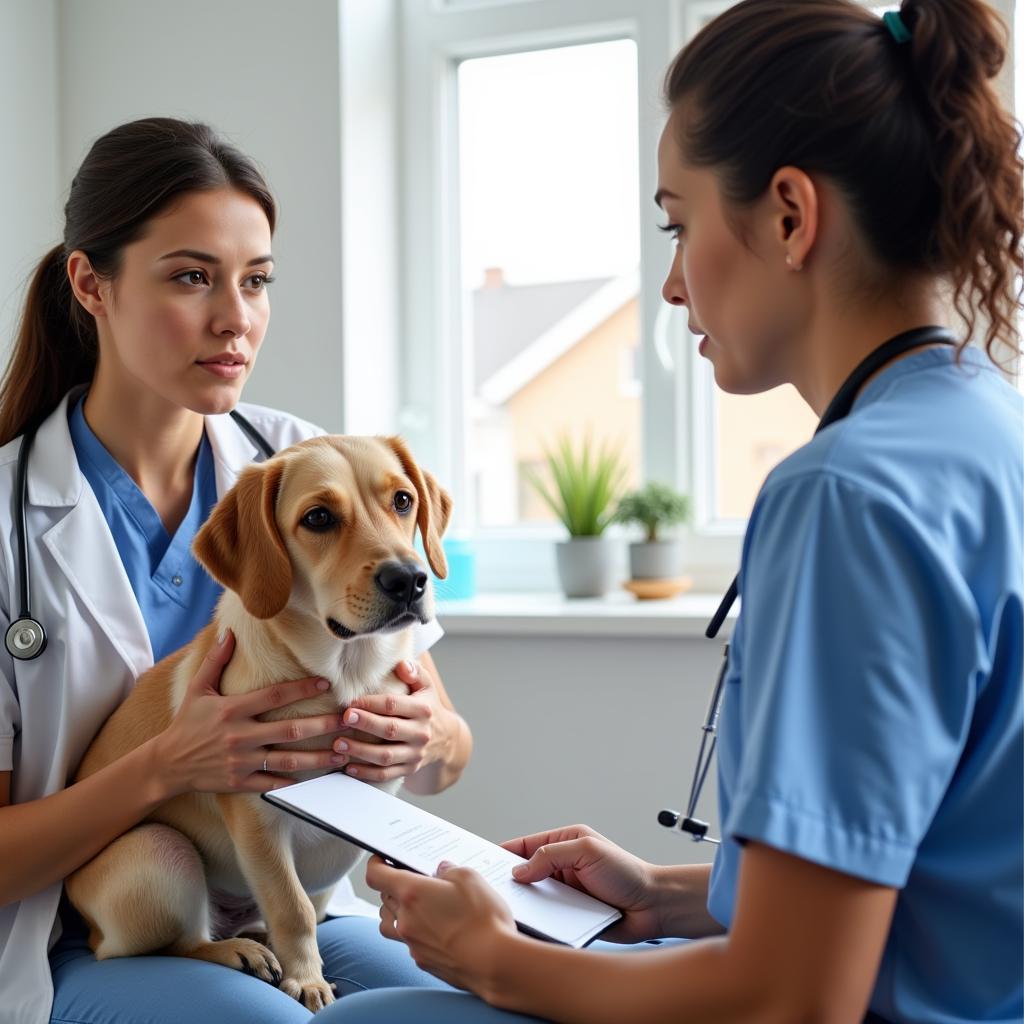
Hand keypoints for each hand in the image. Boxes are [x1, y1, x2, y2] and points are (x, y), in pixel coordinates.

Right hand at [151, 631, 352, 796]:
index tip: (325, 683)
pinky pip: (272, 784)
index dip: (302, 688)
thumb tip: (229, 632)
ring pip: (287, 760)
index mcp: (232, 710)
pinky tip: (318, 779)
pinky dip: (294, 782)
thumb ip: (216, 661)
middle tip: (348, 720)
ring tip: (343, 754)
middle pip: (289, 730)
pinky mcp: (240, 783)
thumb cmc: (187, 723)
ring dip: (318, 758)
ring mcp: (241, 762)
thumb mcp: (197, 689)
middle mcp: (240, 736)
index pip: (274, 696)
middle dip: (322, 725)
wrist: (166, 764)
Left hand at [332, 658, 456, 782]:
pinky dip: (366, 773)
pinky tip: (349, 767)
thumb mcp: (426, 686)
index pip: (394, 705)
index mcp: (423, 709)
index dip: (371, 703)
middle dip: (365, 724)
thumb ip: (415, 671)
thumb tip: (401, 664)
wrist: (446, 739)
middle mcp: (421, 733)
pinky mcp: (409, 769)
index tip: (351, 702)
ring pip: (385, 756)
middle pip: (390, 729)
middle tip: (344, 718)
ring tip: (339, 744)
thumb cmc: (427, 706)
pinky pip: (386, 774)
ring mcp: (415, 754)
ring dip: (360, 751)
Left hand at [366, 855, 517, 995]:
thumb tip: (441, 871)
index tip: (381, 859)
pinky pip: (409, 942)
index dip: (376, 864)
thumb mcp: (470, 878)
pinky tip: (437, 929)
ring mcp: (412, 943)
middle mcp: (405, 919)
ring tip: (419, 906)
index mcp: (412, 893)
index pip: (376, 875)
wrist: (494, 963)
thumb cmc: (483, 919)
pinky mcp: (423, 961)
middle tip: (416, 881)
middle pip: (384, 898)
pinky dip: (416, 933)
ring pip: (390, 923)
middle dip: (395, 887)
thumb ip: (449, 869)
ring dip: (397, 911)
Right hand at [503, 824, 662, 942]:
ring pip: (533, 900)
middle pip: (524, 874)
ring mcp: (564, 894)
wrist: (653, 908)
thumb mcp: (587, 851)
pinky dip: (537, 923)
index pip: (524, 846)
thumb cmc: (627, 873)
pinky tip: (527, 928)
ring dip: (523, 905)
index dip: (502, 854)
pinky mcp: (569, 917)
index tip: (480, 863)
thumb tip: (519, 871)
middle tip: (487, 891)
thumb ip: (551, 856)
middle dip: (507, 882)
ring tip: (504, 912)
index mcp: (564, 844)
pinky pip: (546, 920)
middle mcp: (561, 868)